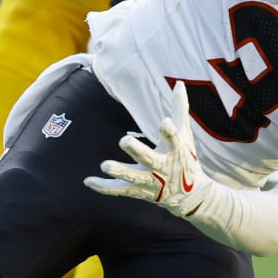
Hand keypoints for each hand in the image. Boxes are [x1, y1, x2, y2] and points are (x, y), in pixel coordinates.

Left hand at [85, 82, 212, 216]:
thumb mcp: (185, 134)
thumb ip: (179, 108)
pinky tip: (87, 181)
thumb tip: (179, 83)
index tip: (165, 122)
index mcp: (175, 151)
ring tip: (104, 165)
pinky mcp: (139, 191)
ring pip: (132, 177)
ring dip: (119, 171)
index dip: (169, 132)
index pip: (174, 140)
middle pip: (149, 159)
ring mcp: (150, 182)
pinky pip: (120, 190)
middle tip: (124, 141)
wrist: (189, 195)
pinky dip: (104, 187)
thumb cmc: (185, 157)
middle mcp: (162, 168)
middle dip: (137, 151)